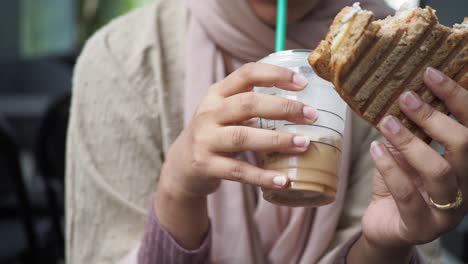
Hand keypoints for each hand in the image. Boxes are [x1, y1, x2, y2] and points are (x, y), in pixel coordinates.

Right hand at [159, 62, 317, 198]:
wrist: (181, 165)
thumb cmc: (215, 134)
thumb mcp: (225, 112)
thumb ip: (252, 104)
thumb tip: (301, 104)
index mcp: (217, 93)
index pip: (247, 73)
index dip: (276, 75)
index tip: (303, 83)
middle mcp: (208, 113)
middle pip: (248, 104)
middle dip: (283, 108)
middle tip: (311, 116)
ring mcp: (205, 139)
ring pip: (243, 137)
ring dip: (277, 140)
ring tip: (303, 144)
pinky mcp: (205, 165)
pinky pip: (238, 171)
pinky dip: (263, 176)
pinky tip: (284, 180)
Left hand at [363, 67, 467, 252]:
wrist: (386, 226)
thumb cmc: (400, 184)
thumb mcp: (406, 153)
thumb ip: (411, 130)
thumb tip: (400, 93)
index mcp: (466, 164)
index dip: (457, 97)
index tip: (429, 73)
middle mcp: (465, 186)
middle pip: (464, 146)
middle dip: (434, 118)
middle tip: (405, 98)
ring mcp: (448, 210)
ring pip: (439, 171)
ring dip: (410, 142)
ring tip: (386, 122)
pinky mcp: (422, 226)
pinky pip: (408, 195)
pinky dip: (390, 168)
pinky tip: (375, 149)